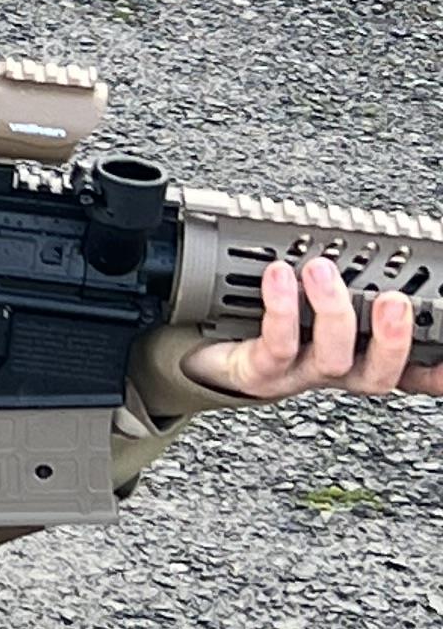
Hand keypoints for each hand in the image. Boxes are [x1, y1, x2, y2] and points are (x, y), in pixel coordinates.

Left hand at [177, 258, 442, 404]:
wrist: (208, 357)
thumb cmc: (271, 324)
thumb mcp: (319, 304)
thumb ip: (356, 285)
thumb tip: (390, 253)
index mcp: (360, 354)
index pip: (409, 369)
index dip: (434, 369)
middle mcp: (336, 370)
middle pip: (378, 373)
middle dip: (393, 339)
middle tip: (394, 302)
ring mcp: (298, 374)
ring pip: (331, 358)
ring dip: (332, 312)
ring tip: (322, 271)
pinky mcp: (258, 372)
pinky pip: (275, 346)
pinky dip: (279, 310)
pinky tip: (279, 277)